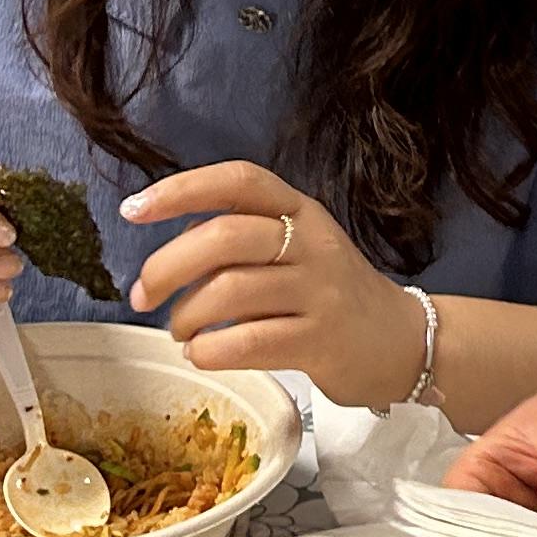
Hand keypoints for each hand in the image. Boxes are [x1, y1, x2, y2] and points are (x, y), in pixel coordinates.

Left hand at [121, 163, 424, 403]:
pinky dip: (209, 351)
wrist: (402, 342)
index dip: (181, 189)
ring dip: (186, 316)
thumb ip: (242, 241)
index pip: (238, 182)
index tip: (133, 210)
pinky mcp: (323, 341)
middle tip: (143, 296)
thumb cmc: (332, 295)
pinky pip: (248, 343)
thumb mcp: (297, 250)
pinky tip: (204, 354)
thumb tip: (172, 253)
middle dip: (166, 267)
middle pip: (224, 237)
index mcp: (301, 212)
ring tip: (181, 331)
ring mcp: (321, 292)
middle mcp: (313, 243)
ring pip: (229, 292)